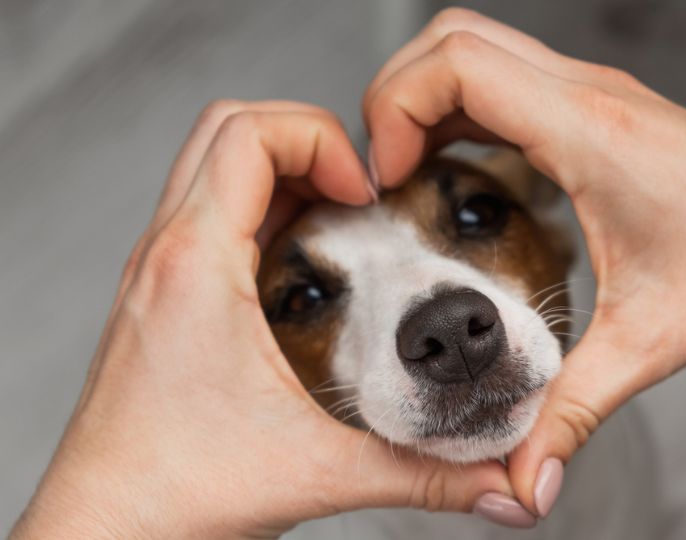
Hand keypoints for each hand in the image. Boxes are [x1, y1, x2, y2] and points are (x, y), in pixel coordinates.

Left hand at [10, 101, 513, 539]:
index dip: (320, 140)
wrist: (104, 527)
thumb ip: (421, 474)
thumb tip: (502, 488)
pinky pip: (206, 211)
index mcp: (197, 266)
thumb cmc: (178, 493)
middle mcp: (167, 253)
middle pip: (226, 127)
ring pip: (212, 165)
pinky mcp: (159, 291)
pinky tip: (299, 261)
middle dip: (304, 139)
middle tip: (353, 193)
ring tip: (335, 218)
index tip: (363, 195)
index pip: (249, 135)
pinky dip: (257, 207)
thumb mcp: (316, 472)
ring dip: (280, 171)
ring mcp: (157, 269)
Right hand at [363, 7, 685, 517]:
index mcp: (586, 133)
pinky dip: (453, 111)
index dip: (396, 111)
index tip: (385, 178)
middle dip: (395, 97)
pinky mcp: (587, 111)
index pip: (457, 67)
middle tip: (384, 170)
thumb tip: (529, 477)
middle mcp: (583, 97)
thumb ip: (575, 407)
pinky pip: (497, 82)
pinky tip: (449, 167)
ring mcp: (586, 95)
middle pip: (451, 41)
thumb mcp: (653, 339)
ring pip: (470, 50)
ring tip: (406, 169)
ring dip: (422, 100)